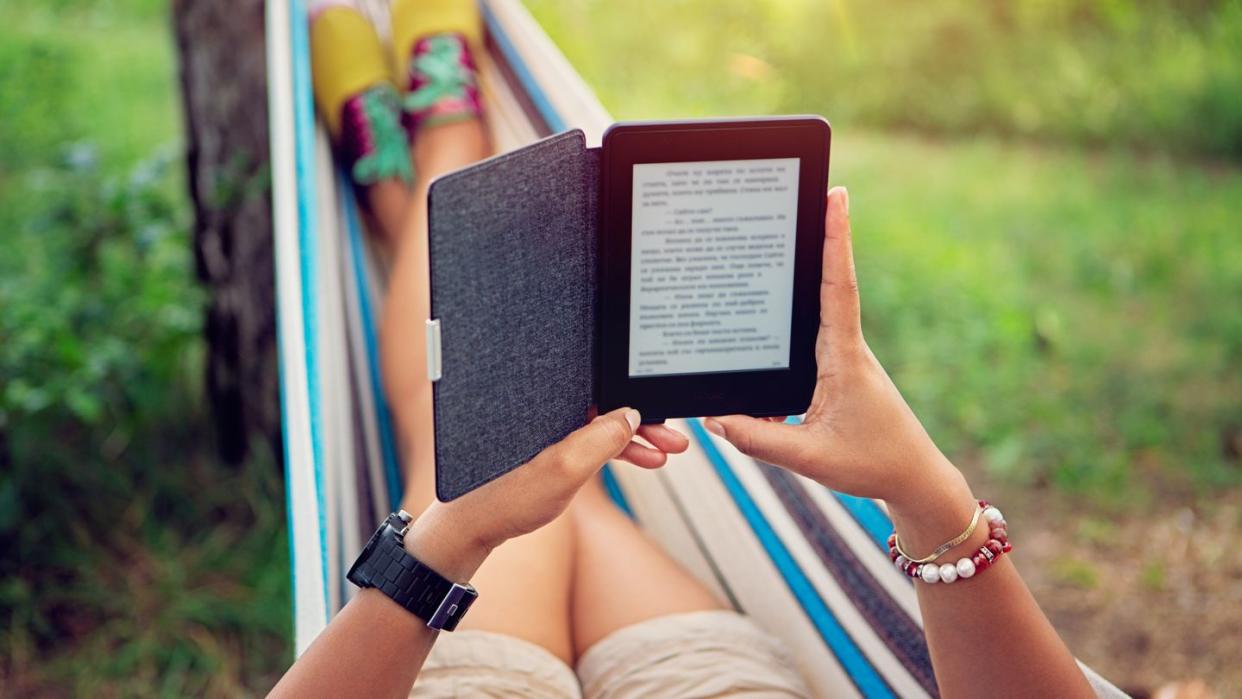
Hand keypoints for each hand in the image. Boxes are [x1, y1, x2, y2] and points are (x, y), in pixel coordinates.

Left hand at [407, 407, 661, 578]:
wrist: (472, 527)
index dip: (637, 402)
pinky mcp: (547, 444)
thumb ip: (600, 440)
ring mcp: (547, 426)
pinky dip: (614, 451)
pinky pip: (589, 440)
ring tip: (664, 455)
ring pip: (600, 425)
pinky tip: (639, 460)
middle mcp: (547, 407)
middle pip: (605, 405)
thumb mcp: (564, 471)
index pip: (602, 390)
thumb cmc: (507, 498)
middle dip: (643, 423)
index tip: (664, 417)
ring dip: (633, 440)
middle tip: (675, 441)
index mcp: (548, 402)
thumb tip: (630, 415)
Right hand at [704, 187, 967, 514]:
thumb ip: (759, 440)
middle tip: (809, 192)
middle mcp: (846, 348)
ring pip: (817, 311)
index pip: (838, 288)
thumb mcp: (809, 457)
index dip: (836, 241)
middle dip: (820, 237)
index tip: (836, 197)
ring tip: (787, 237)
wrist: (913, 481)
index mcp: (844, 358)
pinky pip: (810, 338)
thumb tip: (715, 419)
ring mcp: (844, 357)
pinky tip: (768, 329)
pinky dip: (790, 328)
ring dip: (806, 276)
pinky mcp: (838, 371)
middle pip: (828, 282)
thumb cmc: (871, 464)